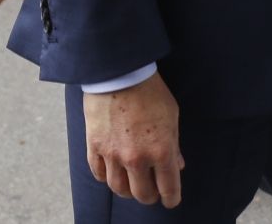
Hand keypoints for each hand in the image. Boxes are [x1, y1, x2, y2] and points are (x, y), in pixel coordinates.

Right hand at [83, 72, 185, 208]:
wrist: (120, 72)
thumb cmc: (150, 91)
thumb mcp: (172, 116)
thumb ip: (174, 145)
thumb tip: (177, 165)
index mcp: (161, 151)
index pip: (169, 189)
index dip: (171, 198)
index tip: (170, 200)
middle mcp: (137, 158)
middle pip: (142, 195)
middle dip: (150, 196)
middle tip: (152, 190)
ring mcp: (113, 154)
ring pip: (119, 189)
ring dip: (127, 190)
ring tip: (131, 183)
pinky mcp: (94, 146)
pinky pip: (99, 174)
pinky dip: (106, 177)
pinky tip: (112, 171)